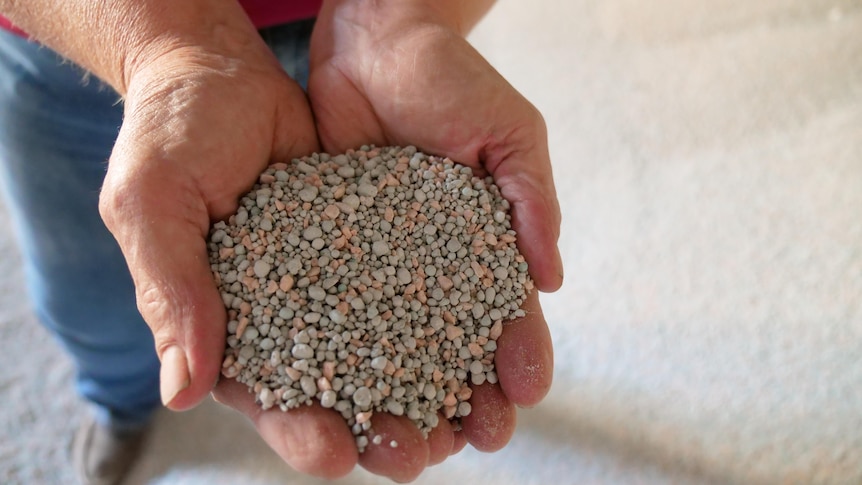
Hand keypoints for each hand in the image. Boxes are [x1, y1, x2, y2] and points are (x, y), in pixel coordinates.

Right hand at [100, 30, 459, 481]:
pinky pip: (409, 286)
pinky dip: (442, 319)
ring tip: (465, 420)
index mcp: (224, 323)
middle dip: (376, 428)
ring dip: (423, 390)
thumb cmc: (171, 134)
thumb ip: (171, 291)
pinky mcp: (369, 246)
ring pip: (384, 351)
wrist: (219, 70)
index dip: (298, 431)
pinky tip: (477, 345)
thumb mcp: (154, 203)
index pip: (264, 398)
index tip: (337, 455)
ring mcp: (331, 282)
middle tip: (418, 455)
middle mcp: (285, 314)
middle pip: (336, 390)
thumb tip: (183, 391)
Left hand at [305, 1, 560, 479]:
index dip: (519, 360)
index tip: (522, 397)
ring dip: (401, 397)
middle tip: (464, 442)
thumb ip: (532, 201)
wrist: (374, 37)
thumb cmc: (452, 80)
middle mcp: (434, 267)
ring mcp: (380, 263)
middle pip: (451, 349)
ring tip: (401, 442)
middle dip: (462, 399)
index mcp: (486, 246)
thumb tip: (552, 279)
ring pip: (392, 346)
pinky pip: (331, 307)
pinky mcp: (328, 248)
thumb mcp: (511, 133)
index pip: (508, 318)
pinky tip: (335, 392)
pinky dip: (336, 354)